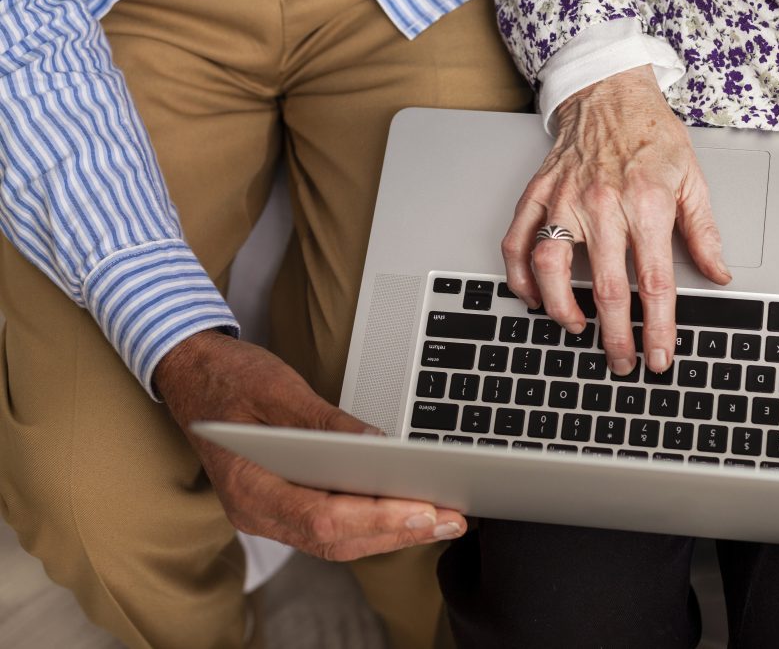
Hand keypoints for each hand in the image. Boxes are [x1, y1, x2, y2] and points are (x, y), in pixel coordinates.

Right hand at [155, 330, 465, 560]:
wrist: (190, 374)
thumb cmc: (227, 378)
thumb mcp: (277, 388)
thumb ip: (324, 422)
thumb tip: (376, 445)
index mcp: (248, 486)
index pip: (322, 518)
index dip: (377, 518)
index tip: (423, 510)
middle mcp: (255, 512)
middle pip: (335, 539)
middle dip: (397, 532)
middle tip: (451, 520)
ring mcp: (267, 513)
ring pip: (337, 540)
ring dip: (391, 533)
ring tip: (443, 520)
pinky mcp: (283, 504)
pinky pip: (331, 526)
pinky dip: (371, 523)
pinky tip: (406, 512)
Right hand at [503, 65, 730, 375]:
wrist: (610, 93)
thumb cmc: (651, 136)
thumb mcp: (692, 180)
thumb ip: (703, 232)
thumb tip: (718, 274)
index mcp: (647, 204)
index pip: (654, 282)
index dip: (657, 328)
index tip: (659, 356)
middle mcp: (603, 205)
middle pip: (606, 288)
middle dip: (615, 337)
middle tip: (623, 362)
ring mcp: (565, 200)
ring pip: (551, 269)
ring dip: (561, 310)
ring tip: (577, 329)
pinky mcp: (538, 195)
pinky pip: (518, 243)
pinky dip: (520, 277)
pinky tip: (533, 297)